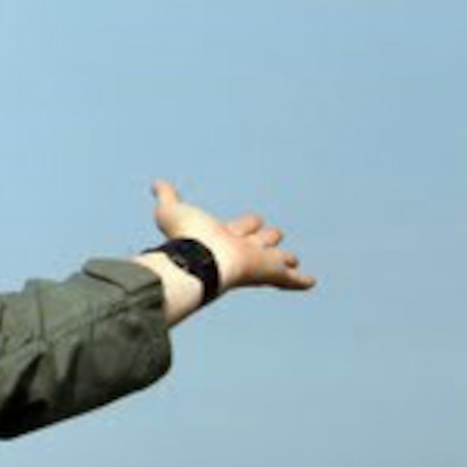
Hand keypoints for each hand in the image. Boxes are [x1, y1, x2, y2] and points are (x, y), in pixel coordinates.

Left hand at [152, 180, 316, 294]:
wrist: (202, 259)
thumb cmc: (187, 236)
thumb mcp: (172, 212)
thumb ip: (167, 197)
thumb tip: (157, 184)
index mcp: (221, 237)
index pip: (236, 228)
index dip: (242, 225)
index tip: (245, 225)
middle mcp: (240, 250)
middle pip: (259, 241)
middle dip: (265, 237)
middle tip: (273, 235)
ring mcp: (256, 262)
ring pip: (276, 257)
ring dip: (284, 257)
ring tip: (292, 259)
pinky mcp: (271, 273)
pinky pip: (289, 278)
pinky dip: (300, 281)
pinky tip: (310, 283)